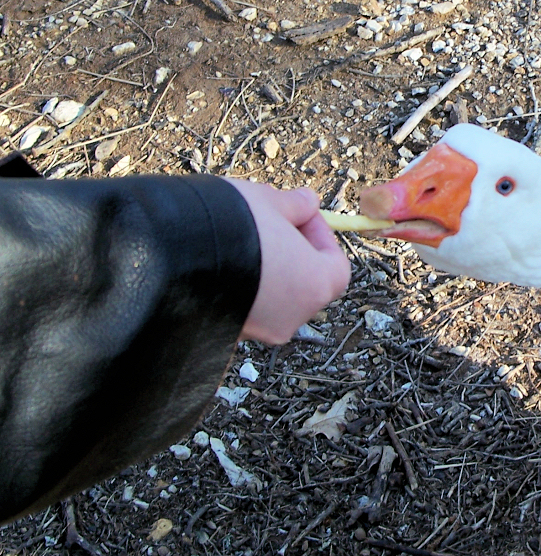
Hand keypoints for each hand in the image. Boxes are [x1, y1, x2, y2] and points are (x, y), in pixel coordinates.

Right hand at [225, 179, 351, 344]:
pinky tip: (221, 259)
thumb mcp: (267, 202)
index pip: (336, 265)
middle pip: (305, 283)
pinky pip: (245, 306)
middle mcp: (293, 317)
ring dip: (265, 269)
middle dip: (292, 252)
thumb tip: (307, 201)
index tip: (301, 213)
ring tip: (239, 238)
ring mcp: (260, 330)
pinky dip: (241, 286)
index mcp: (316, 286)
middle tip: (270, 223)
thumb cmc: (232, 225)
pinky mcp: (230, 334)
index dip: (320, 235)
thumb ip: (294, 204)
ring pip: (274, 297)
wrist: (170, 257)